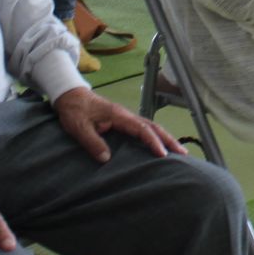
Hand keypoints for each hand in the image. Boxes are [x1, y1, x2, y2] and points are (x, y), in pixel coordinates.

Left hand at [53, 87, 184, 162]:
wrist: (70, 96)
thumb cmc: (75, 110)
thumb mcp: (78, 127)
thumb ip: (92, 141)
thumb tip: (107, 158)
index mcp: (119, 115)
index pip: (141, 129)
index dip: (153, 141)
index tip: (162, 154)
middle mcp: (126, 115)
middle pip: (153, 127)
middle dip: (169, 139)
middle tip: (183, 152)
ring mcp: (125, 117)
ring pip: (150, 127)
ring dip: (165, 138)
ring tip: (178, 150)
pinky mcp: (122, 121)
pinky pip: (143, 129)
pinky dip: (155, 136)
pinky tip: (159, 145)